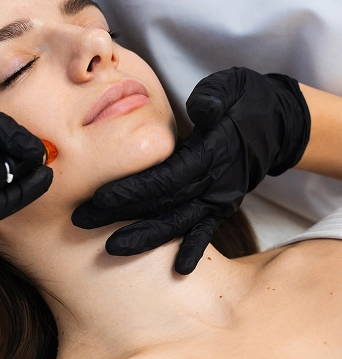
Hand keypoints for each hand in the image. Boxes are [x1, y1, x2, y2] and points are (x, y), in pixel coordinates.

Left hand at [72, 67, 310, 273]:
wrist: (277, 124)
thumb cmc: (244, 101)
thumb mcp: (230, 89)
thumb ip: (213, 98)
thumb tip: (201, 107)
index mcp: (211, 152)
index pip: (166, 176)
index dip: (133, 189)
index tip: (99, 197)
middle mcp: (216, 180)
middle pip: (163, 203)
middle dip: (122, 214)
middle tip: (82, 221)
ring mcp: (220, 197)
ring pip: (179, 223)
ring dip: (146, 237)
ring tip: (111, 249)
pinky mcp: (223, 205)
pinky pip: (206, 230)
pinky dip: (194, 249)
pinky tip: (178, 269)